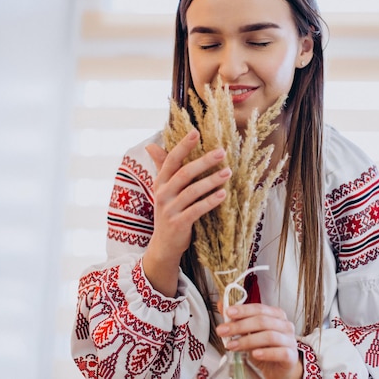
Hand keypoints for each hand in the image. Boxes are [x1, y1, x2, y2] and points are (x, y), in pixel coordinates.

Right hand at [142, 129, 231, 295]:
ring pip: (193, 191)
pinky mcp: (179, 223)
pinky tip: (223, 194)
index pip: (171, 160)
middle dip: (204, 161)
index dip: (183, 146)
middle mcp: (162, 194)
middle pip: (184, 173)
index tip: (196, 132)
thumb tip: (151, 145)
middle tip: (222, 152)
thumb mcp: (162, 189)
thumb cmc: (168, 212)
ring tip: (228, 172)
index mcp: (160, 182)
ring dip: (211, 180)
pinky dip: (210, 201)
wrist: (163, 245)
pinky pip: (197, 209)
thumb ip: (162, 167)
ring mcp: (169, 209)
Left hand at [216, 303, 302, 378]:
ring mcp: (289, 340)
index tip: (228, 313)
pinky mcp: (291, 355)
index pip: (259, 308)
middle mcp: (284, 325)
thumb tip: (222, 305)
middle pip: (262, 321)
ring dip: (247, 340)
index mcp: (276, 314)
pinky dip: (266, 353)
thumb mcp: (250, 333)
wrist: (279, 367)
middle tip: (223, 331)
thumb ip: (238, 319)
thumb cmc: (266, 347)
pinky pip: (280, 352)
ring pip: (269, 336)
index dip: (243, 310)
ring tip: (232, 345)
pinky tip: (255, 354)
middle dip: (240, 326)